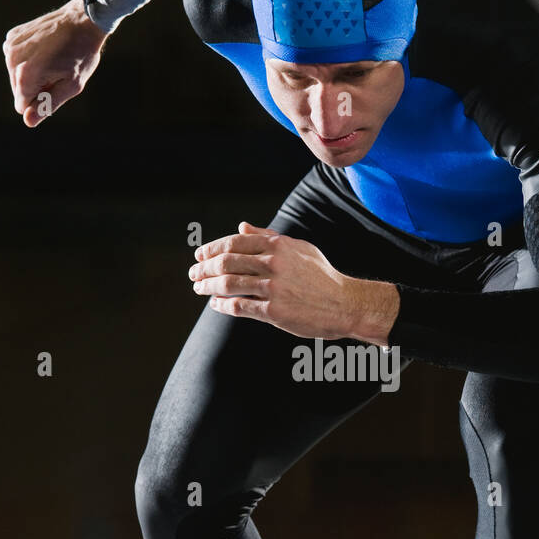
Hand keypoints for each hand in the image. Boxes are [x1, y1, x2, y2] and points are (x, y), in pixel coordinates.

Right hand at [3, 0, 107, 126]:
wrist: (82, 19)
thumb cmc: (81, 54)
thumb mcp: (71, 85)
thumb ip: (47, 105)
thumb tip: (28, 121)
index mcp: (26, 74)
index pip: (23, 106)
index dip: (41, 101)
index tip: (57, 85)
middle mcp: (12, 60)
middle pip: (19, 92)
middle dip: (37, 88)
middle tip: (57, 71)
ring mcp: (10, 46)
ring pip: (16, 76)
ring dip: (33, 74)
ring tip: (52, 59)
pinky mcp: (11, 37)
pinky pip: (16, 60)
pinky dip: (29, 60)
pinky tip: (44, 50)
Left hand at [188, 222, 399, 342]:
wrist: (344, 303)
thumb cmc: (322, 276)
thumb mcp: (298, 249)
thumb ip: (268, 237)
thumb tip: (242, 227)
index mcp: (278, 246)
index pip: (234, 243)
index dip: (212, 249)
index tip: (199, 256)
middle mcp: (274, 264)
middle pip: (226, 262)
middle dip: (204, 268)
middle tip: (193, 274)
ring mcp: (273, 288)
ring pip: (228, 284)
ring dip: (208, 286)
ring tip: (199, 289)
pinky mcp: (275, 311)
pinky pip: (240, 306)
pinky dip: (223, 305)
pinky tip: (215, 305)